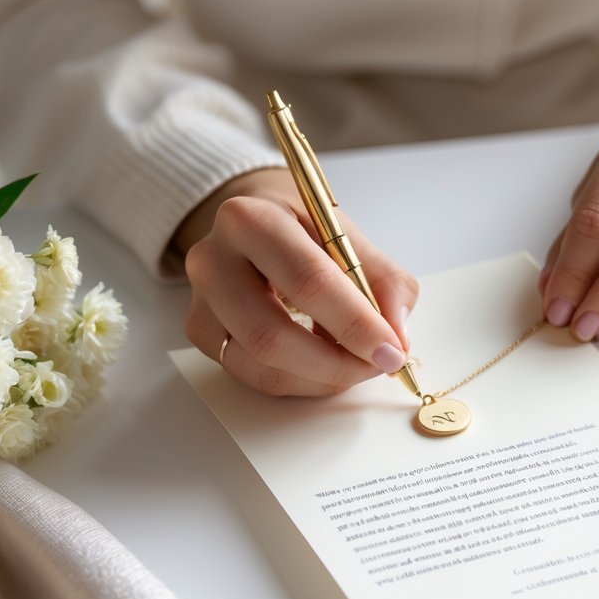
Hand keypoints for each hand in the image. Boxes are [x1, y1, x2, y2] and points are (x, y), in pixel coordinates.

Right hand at [175, 168, 418, 395]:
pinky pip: (253, 376)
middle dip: (336, 363)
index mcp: (252, 219)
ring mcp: (201, 301)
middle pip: (272, 335)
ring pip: (261, 366)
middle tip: (378, 366)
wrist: (255, 224)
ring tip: (355, 362)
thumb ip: (384, 283)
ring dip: (320, 378)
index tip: (392, 350)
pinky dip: (299, 380)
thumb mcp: (349, 236)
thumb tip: (396, 337)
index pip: (308, 280)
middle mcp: (213, 259)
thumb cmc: (303, 228)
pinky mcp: (201, 332)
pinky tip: (322, 360)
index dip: (355, 323)